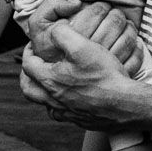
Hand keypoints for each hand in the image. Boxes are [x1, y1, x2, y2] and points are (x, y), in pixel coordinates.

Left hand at [19, 20, 140, 131]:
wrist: (123, 105)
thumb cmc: (103, 76)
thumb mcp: (82, 46)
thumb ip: (62, 34)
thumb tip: (52, 30)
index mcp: (49, 80)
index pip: (28, 64)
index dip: (28, 51)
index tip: (34, 45)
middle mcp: (53, 99)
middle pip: (28, 88)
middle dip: (28, 75)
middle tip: (34, 66)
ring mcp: (65, 112)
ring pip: (43, 102)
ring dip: (41, 91)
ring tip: (49, 81)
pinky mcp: (77, 120)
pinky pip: (60, 113)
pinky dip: (58, 104)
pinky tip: (68, 98)